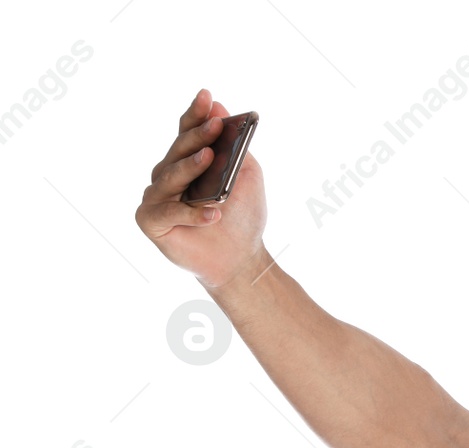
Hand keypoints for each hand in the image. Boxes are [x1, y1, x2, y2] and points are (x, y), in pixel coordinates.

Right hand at [134, 89, 269, 289]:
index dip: (195, 114)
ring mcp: (156, 198)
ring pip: (170, 178)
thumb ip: (235, 146)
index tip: (206, 95)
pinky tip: (215, 213)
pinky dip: (192, 212)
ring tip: (210, 158)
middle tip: (215, 124)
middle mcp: (167, 176)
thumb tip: (219, 106)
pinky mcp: (150, 222)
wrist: (243, 259)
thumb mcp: (246, 176)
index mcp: (188, 163)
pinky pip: (169, 212)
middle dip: (196, 136)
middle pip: (178, 151)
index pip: (187, 133)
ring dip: (191, 168)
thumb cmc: (242, 217)